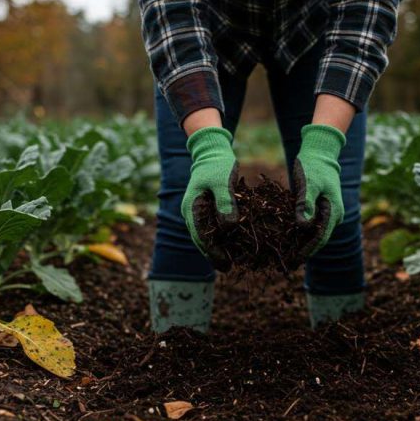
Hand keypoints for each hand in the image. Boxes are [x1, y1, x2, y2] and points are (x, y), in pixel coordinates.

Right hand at [182, 126, 238, 267]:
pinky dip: (217, 239)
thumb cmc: (218, 165)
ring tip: (228, 262)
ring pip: (203, 236)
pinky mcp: (203, 209)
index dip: (213, 252)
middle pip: (200, 239)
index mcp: (192, 207)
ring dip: (214, 249)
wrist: (211, 152)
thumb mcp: (224, 182)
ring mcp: (195, 211)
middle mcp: (190, 212)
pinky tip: (228, 246)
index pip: (201, 236)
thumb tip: (229, 227)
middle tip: (227, 268)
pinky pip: (208, 228)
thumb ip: (226, 203)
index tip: (225, 263)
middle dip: (213, 255)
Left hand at [292, 124, 345, 256]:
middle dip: (304, 250)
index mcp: (334, 211)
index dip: (308, 250)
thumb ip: (306, 204)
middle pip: (319, 239)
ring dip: (302, 244)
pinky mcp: (321, 209)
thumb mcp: (308, 183)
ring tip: (286, 255)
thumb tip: (302, 226)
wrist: (320, 153)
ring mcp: (328, 212)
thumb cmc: (313, 166)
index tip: (294, 260)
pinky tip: (288, 239)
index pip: (321, 237)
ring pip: (315, 234)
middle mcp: (334, 215)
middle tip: (287, 263)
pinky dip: (301, 233)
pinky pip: (311, 226)